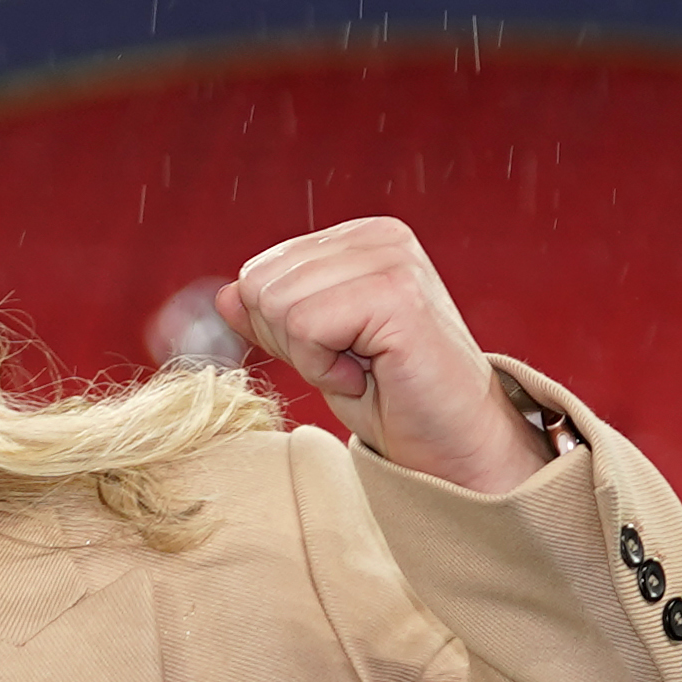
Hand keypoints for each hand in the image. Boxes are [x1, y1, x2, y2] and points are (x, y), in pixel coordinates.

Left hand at [213, 218, 551, 497]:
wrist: (455, 444)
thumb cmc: (392, 400)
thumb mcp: (315, 351)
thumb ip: (273, 316)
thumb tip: (226, 293)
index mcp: (359, 239)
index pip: (258, 272)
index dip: (280, 330)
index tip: (337, 352)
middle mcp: (379, 236)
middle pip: (259, 284)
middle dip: (290, 342)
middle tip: (350, 365)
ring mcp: (392, 259)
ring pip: (278, 304)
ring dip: (310, 357)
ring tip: (364, 369)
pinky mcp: (397, 293)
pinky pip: (305, 326)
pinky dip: (325, 368)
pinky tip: (370, 374)